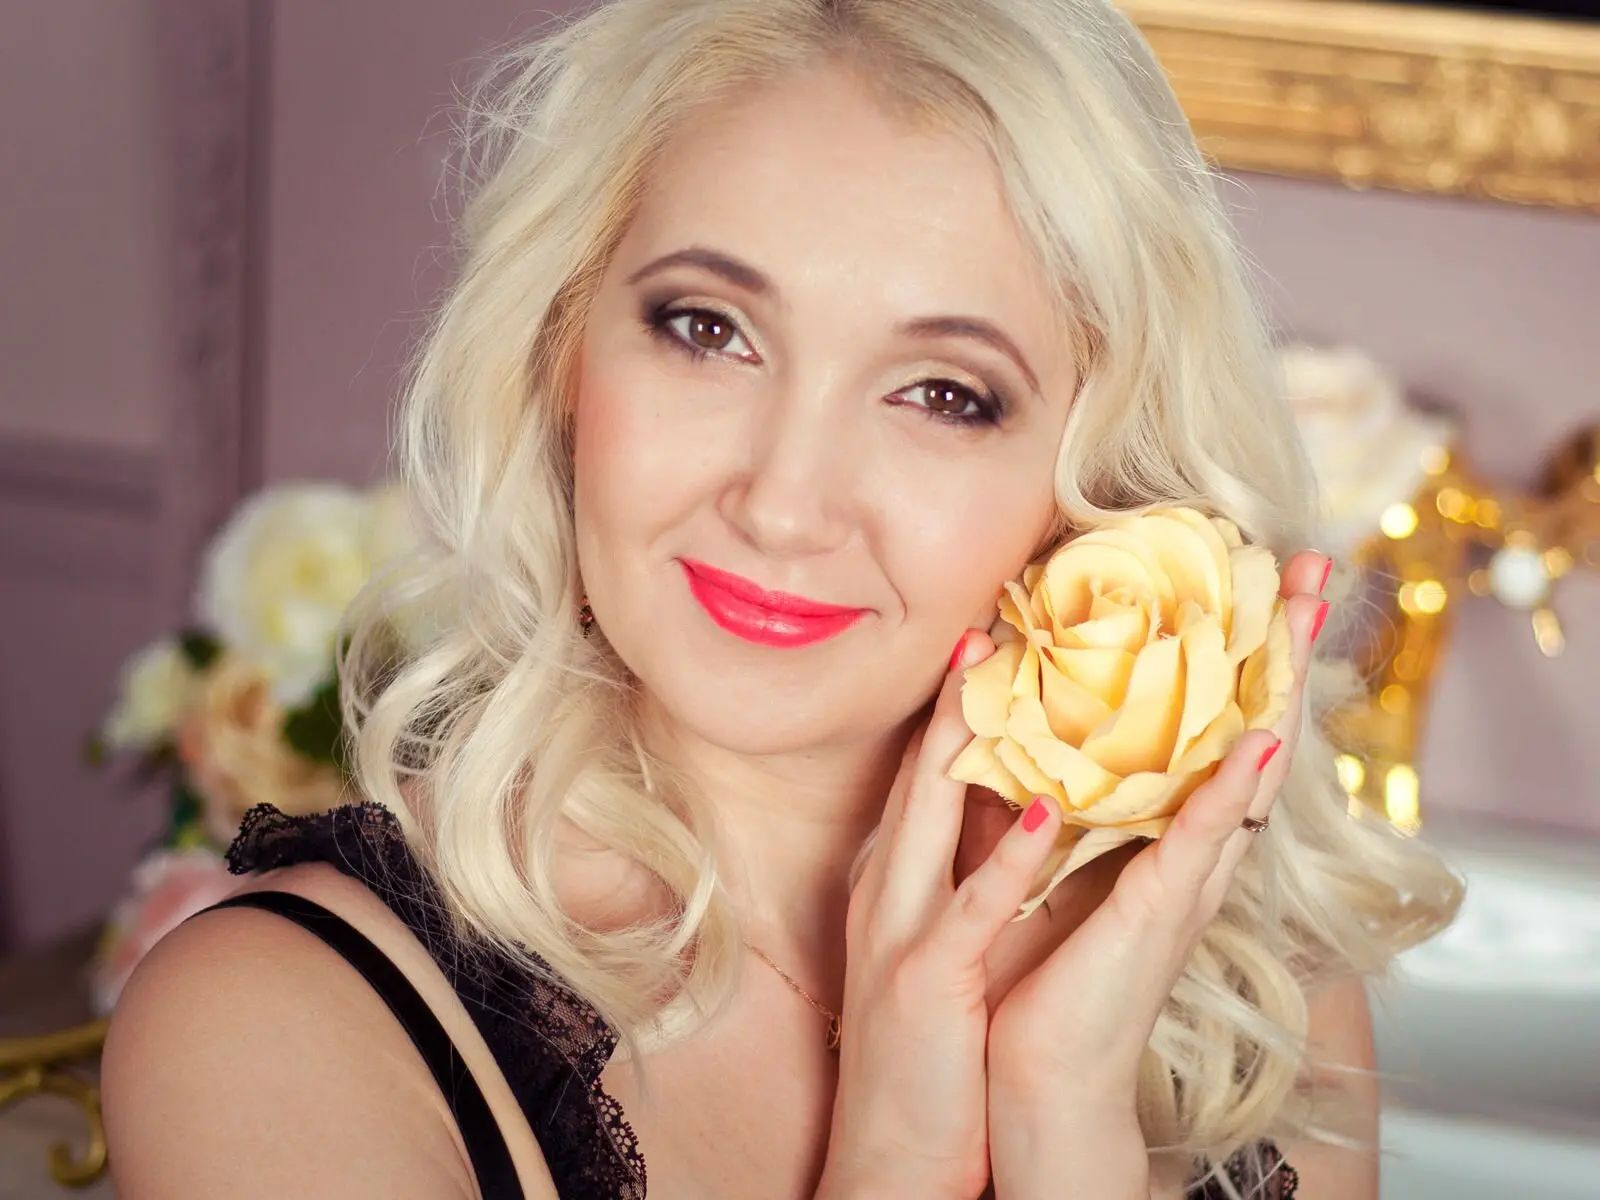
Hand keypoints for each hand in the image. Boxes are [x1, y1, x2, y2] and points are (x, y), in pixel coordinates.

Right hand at [816, 633, 1073, 1199]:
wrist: (890, 1156)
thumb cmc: (927, 1052)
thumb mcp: (936, 946)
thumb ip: (958, 877)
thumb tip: (1004, 814)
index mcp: (896, 883)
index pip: (922, 778)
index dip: (950, 711)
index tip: (984, 645)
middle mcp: (889, 891)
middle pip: (919, 775)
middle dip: (949, 700)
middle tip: (986, 623)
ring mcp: (899, 931)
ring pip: (930, 817)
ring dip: (963, 743)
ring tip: (1000, 674)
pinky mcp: (925, 980)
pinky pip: (969, 907)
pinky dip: (1004, 858)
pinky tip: (1042, 812)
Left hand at [979, 550, 1329, 1198]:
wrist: (1034, 1067)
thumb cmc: (1034, 963)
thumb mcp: (1036, 850)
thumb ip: (1046, 787)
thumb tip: (1022, 710)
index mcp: (1155, 826)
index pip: (1202, 719)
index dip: (1228, 650)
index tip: (1244, 571)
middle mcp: (1185, 844)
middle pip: (1244, 725)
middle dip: (1277, 645)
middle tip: (1311, 563)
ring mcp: (1182, 876)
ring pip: (1243, 765)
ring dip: (1276, 686)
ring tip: (1304, 610)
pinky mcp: (1161, 913)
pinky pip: (1203, 841)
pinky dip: (1232, 790)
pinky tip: (1263, 740)